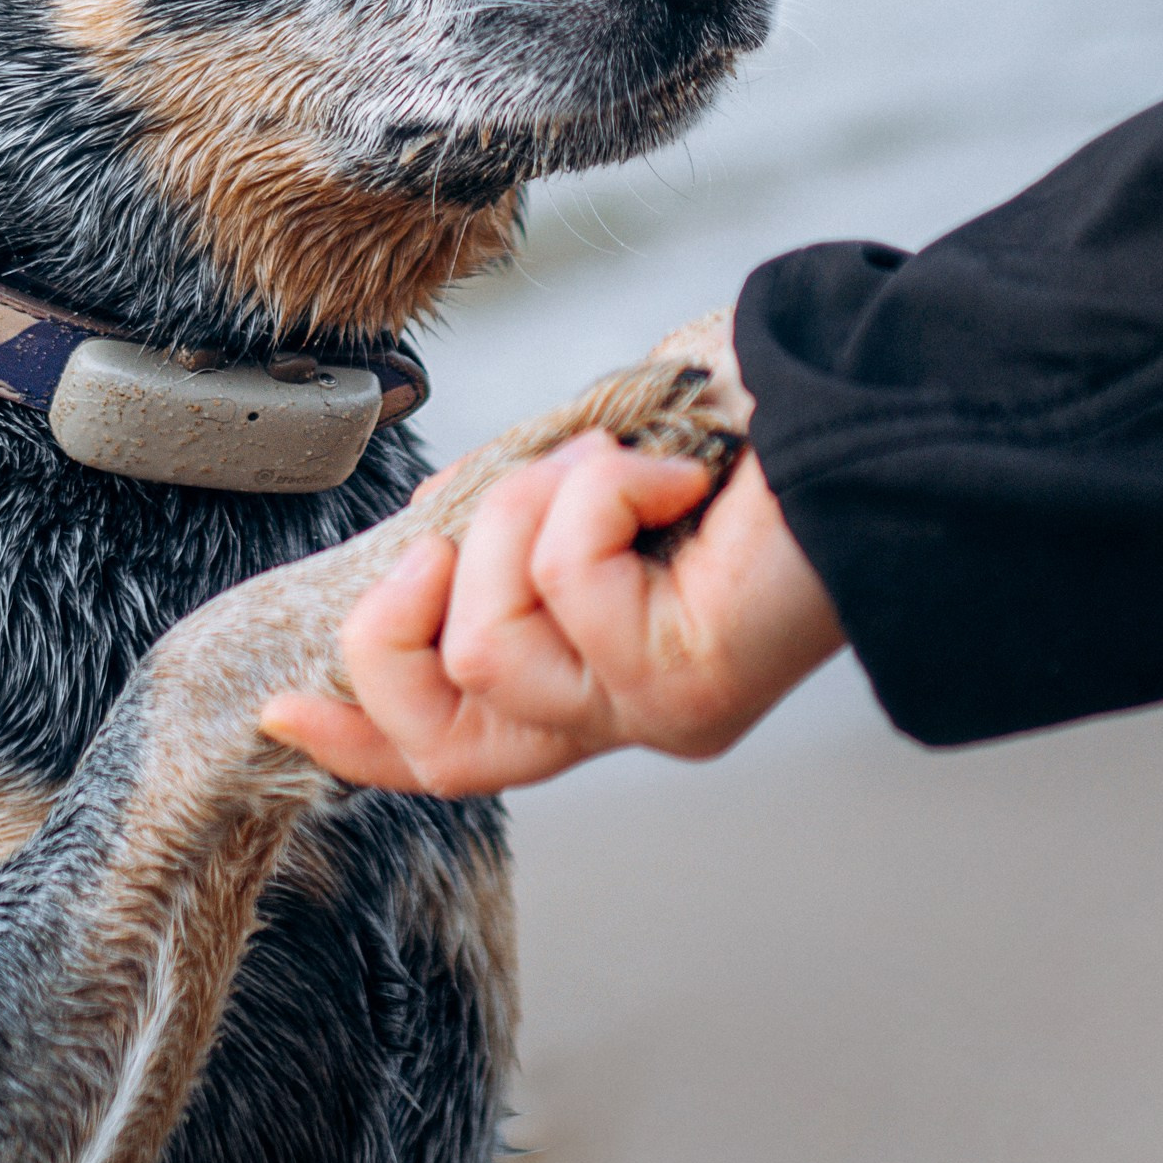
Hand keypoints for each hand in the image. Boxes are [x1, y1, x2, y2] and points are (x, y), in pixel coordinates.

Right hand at [260, 437, 842, 794]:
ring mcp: (655, 707)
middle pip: (442, 741)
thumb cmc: (759, 424)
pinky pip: (567, 578)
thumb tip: (427, 525)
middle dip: (394, 631)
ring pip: (488, 645)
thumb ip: (514, 517)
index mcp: (595, 672)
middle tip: (437, 540)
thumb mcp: (593, 464)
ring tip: (607, 463)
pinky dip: (601, 486)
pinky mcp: (687, 680)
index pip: (452, 745)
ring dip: (521, 516)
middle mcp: (623, 711)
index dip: (358, 736)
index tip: (280, 708)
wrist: (882, 417)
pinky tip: (677, 467)